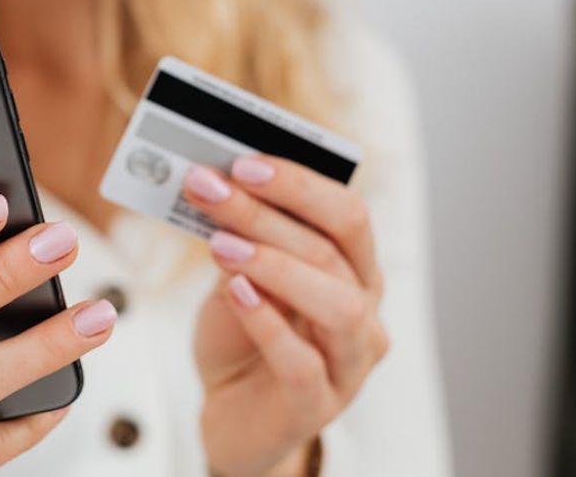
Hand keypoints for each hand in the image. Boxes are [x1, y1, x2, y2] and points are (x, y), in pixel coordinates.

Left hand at [186, 156, 388, 476]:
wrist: (232, 413)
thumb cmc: (241, 335)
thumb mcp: (237, 275)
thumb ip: (237, 237)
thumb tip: (214, 182)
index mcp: (354, 269)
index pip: (348, 214)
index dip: (298, 183)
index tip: (242, 162)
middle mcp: (364, 311)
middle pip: (333, 250)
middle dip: (267, 213)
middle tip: (210, 188)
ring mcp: (348, 363)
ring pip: (337, 304)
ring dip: (276, 265)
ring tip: (220, 245)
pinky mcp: (316, 407)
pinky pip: (303, 363)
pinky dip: (267, 323)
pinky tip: (235, 292)